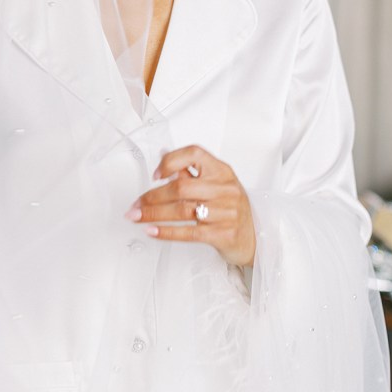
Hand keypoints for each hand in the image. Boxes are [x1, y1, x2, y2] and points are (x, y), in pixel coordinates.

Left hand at [125, 145, 255, 267]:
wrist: (255, 238)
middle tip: (137, 204)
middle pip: (181, 187)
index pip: (194, 154)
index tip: (156, 174)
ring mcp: (225, 211)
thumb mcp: (217, 185)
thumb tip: (163, 157)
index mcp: (222, 171)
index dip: (171, 161)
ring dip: (154, 214)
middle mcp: (224, 189)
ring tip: (138, 217)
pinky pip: (189, 232)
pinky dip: (166, 232)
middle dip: (152, 196)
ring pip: (182, 210)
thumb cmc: (231, 209)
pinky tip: (153, 231)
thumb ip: (190, 173)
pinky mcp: (222, 233)